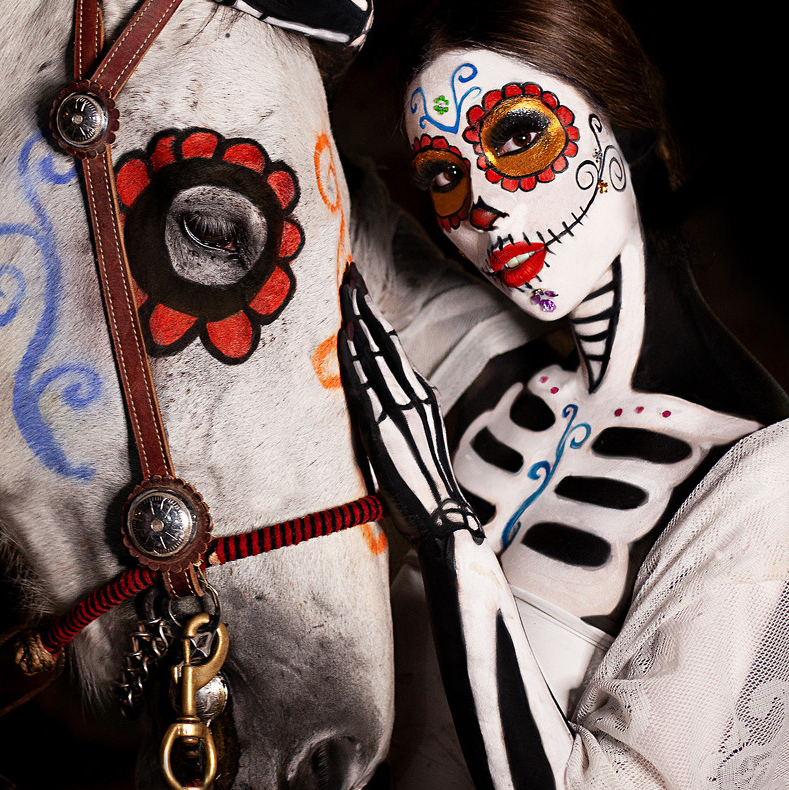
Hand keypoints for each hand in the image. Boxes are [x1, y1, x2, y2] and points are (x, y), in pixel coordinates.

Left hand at [338, 270, 485, 547]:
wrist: (443, 516)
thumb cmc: (427, 486)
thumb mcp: (420, 439)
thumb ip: (409, 414)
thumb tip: (405, 396)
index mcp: (420, 397)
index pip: (393, 347)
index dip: (375, 317)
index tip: (362, 292)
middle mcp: (413, 395)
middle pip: (385, 340)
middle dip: (366, 304)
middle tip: (350, 272)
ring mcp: (399, 409)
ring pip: (376, 354)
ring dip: (359, 318)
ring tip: (345, 288)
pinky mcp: (384, 428)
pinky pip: (366, 385)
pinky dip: (356, 357)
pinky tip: (346, 335)